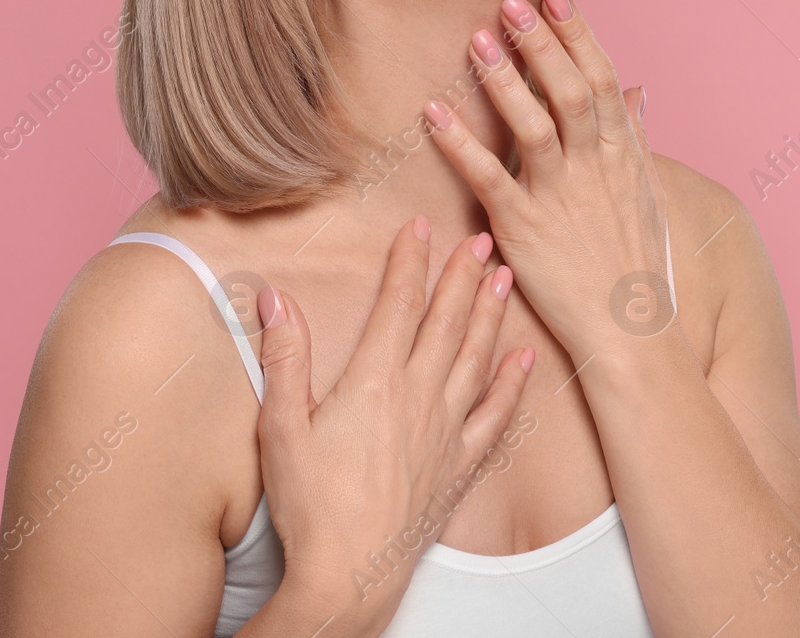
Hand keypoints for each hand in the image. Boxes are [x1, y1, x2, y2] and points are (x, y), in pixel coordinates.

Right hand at [253, 218, 532, 621]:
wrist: (348, 573)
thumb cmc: (309, 504)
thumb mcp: (280, 426)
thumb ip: (284, 357)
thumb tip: (275, 298)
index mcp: (374, 381)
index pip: (398, 303)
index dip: (409, 260)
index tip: (418, 226)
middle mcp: (418, 396)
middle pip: (447, 320)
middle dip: (463, 274)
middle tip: (480, 237)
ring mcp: (446, 430)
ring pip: (477, 356)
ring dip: (491, 313)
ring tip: (504, 277)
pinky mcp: (460, 464)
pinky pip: (496, 414)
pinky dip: (513, 381)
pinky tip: (525, 356)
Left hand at [421, 0, 670, 359]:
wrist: (631, 328)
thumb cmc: (636, 262)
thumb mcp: (648, 192)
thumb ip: (638, 137)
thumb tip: (640, 91)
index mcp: (624, 155)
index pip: (603, 79)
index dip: (578, 35)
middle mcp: (595, 168)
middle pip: (570, 91)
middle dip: (542, 43)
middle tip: (510, 1)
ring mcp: (560, 197)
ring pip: (533, 127)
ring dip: (504, 81)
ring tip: (477, 39)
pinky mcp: (524, 228)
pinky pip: (488, 178)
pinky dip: (459, 144)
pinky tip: (433, 113)